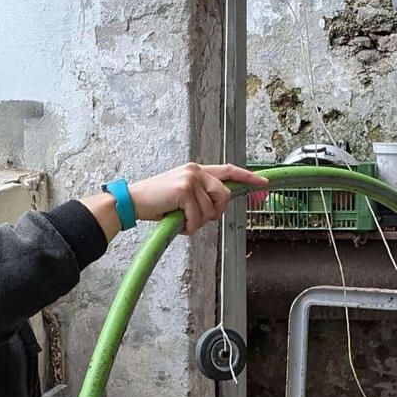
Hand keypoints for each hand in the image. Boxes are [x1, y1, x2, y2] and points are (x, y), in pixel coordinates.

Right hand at [125, 162, 265, 234]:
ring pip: (211, 210)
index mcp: (197, 170)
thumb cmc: (157, 203)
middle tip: (196, 218)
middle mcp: (196, 170)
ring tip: (181, 220)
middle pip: (225, 196)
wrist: (133, 202)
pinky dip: (189, 227)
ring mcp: (190, 178)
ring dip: (197, 223)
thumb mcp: (183, 196)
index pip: (228, 170)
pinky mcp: (184, 190)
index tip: (263, 182)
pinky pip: (198, 217)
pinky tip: (176, 222)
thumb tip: (218, 207)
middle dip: (215, 212)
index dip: (248, 177)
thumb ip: (201, 196)